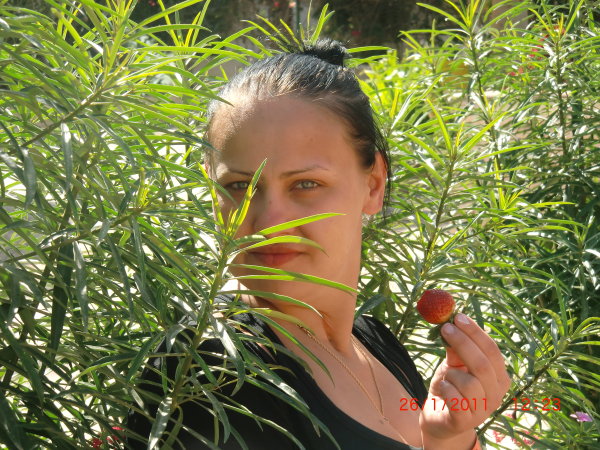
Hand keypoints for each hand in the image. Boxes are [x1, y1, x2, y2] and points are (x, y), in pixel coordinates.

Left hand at [419, 313, 510, 448]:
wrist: (439, 419)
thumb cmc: (450, 387)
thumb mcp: (453, 365)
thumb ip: (456, 349)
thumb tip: (452, 323)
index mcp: (498, 377)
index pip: (493, 351)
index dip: (476, 333)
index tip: (458, 317)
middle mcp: (496, 394)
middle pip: (483, 365)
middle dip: (463, 343)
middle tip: (445, 328)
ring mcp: (482, 410)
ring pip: (468, 382)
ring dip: (451, 373)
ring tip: (446, 376)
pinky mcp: (465, 421)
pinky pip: (455, 399)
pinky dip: (445, 388)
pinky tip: (442, 388)